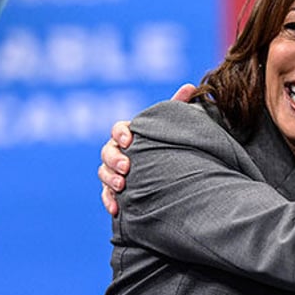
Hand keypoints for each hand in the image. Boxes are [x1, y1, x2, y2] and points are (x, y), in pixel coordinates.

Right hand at [98, 83, 196, 215]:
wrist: (172, 170)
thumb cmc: (170, 142)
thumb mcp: (175, 125)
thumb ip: (179, 105)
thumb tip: (191, 86)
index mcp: (131, 133)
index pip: (118, 129)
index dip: (121, 133)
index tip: (130, 140)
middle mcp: (119, 150)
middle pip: (107, 151)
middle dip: (114, 159)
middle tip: (127, 167)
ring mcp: (115, 170)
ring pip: (103, 172)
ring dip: (110, 179)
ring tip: (122, 186)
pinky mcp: (115, 189)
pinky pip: (106, 195)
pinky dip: (109, 200)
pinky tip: (116, 208)